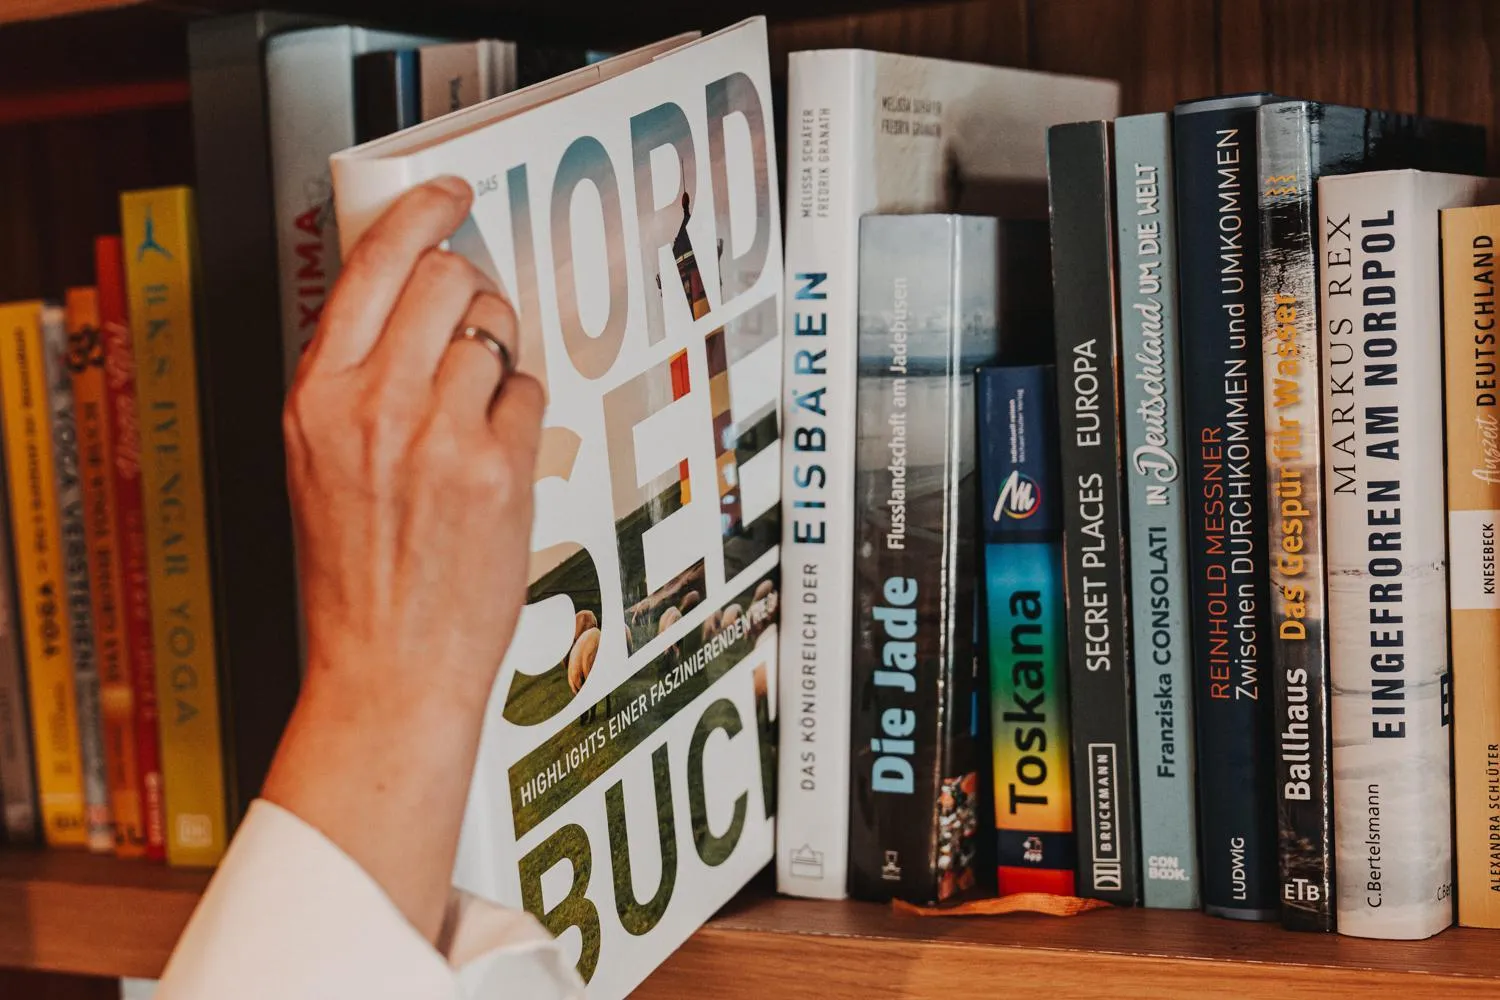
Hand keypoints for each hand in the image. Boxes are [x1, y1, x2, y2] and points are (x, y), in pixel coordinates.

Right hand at [263, 176, 543, 941]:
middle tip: (474, 317)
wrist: (386, 667)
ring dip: (500, 353)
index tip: (446, 193)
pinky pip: (526, 392)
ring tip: (481, 407)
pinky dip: (520, 411)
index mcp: (317, 397)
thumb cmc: (355, 576)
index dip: (419, 214)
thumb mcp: (322, 463)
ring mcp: (437, 434)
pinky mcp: (495, 467)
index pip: (370, 264)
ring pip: (493, 332)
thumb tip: (408, 306)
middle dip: (471, 288)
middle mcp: (372, 404)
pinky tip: (497, 453)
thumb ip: (354, 381)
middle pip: (446, 280)